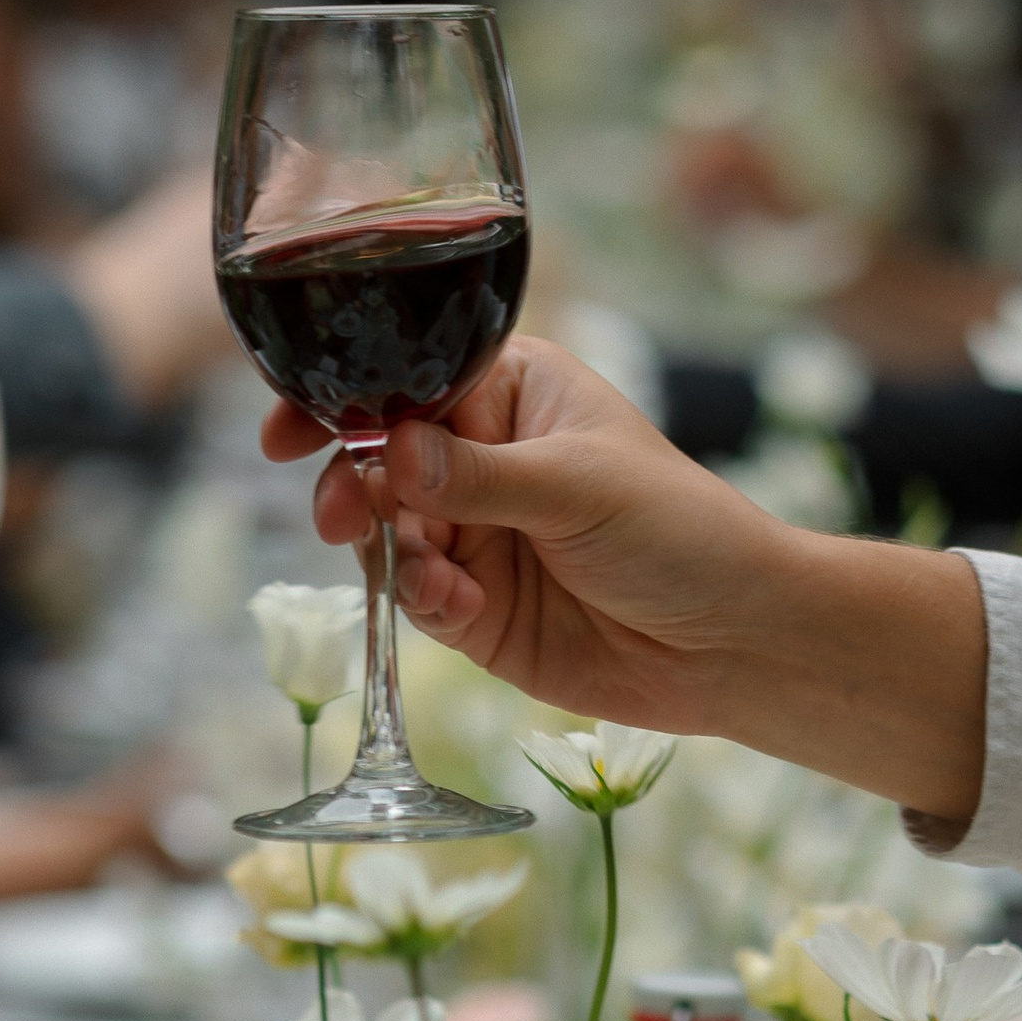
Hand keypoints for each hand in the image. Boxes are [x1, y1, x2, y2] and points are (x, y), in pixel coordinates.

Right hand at [270, 335, 795, 728]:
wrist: (734, 641)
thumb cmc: (681, 530)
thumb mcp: (580, 487)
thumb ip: (479, 475)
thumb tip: (389, 451)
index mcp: (511, 394)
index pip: (407, 379)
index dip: (343, 399)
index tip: (287, 427)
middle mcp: (483, 459)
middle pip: (377, 460)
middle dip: (351, 487)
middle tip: (340, 515)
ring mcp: (476, 535)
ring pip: (387, 534)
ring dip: (391, 553)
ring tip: (432, 573)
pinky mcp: (477, 609)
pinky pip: (416, 598)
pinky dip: (421, 602)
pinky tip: (457, 605)